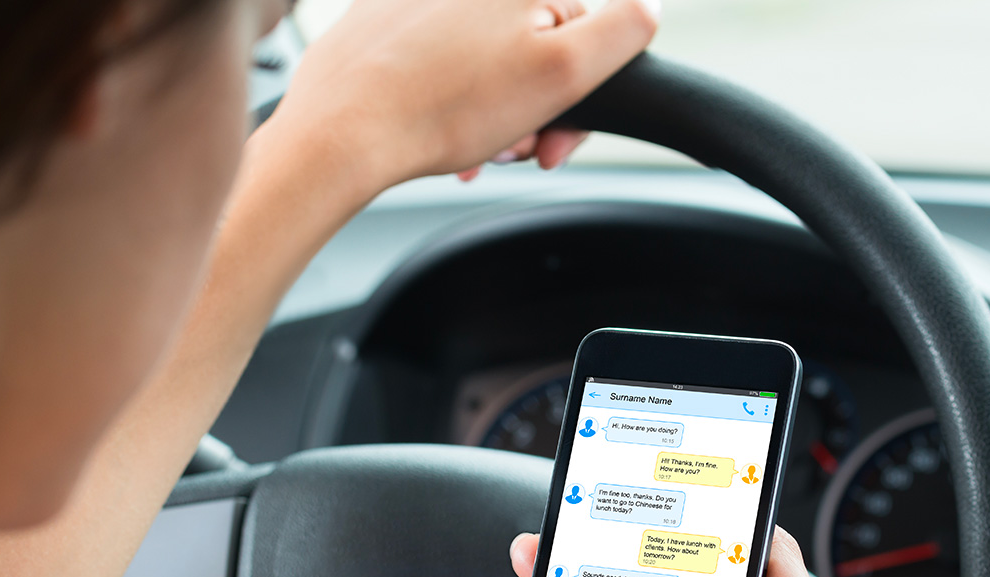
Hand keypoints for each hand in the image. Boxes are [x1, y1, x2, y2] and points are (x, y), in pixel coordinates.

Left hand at [266, 0, 657, 197]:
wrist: (340, 133)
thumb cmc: (444, 109)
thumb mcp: (564, 69)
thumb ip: (623, 30)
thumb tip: (648, 9)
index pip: (583, 37)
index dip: (580, 101)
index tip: (553, 145)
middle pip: (533, 48)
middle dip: (533, 109)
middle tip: (512, 149)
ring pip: (486, 60)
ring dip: (493, 115)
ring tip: (473, 148)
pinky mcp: (382, 20)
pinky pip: (439, 62)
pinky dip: (449, 101)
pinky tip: (440, 134)